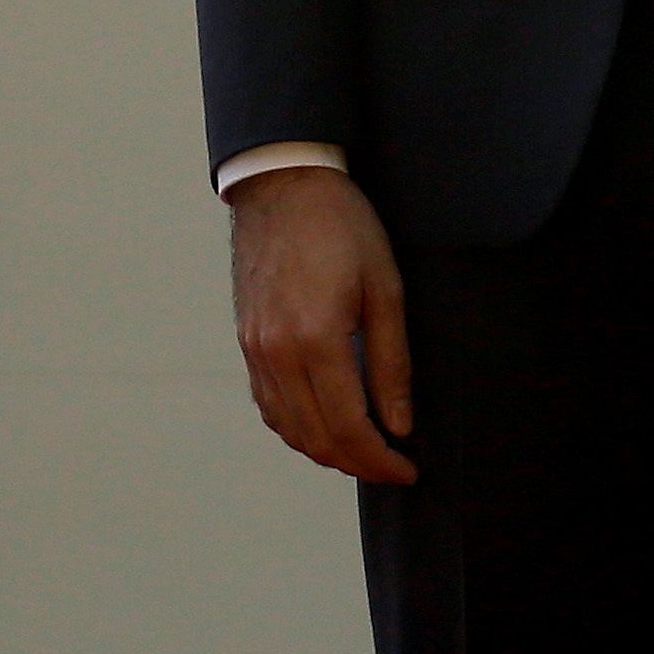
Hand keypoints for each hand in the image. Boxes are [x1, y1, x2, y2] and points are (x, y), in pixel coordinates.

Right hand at [228, 165, 416, 483]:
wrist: (283, 183)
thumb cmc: (341, 225)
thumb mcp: (384, 288)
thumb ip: (391, 362)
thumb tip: (399, 424)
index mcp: (316, 339)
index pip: (348, 428)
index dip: (380, 460)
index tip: (407, 470)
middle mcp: (277, 353)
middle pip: (316, 438)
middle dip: (357, 463)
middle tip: (392, 465)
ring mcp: (255, 349)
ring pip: (288, 428)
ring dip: (326, 451)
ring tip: (364, 449)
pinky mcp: (246, 341)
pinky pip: (268, 404)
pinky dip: (296, 427)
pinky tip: (324, 424)